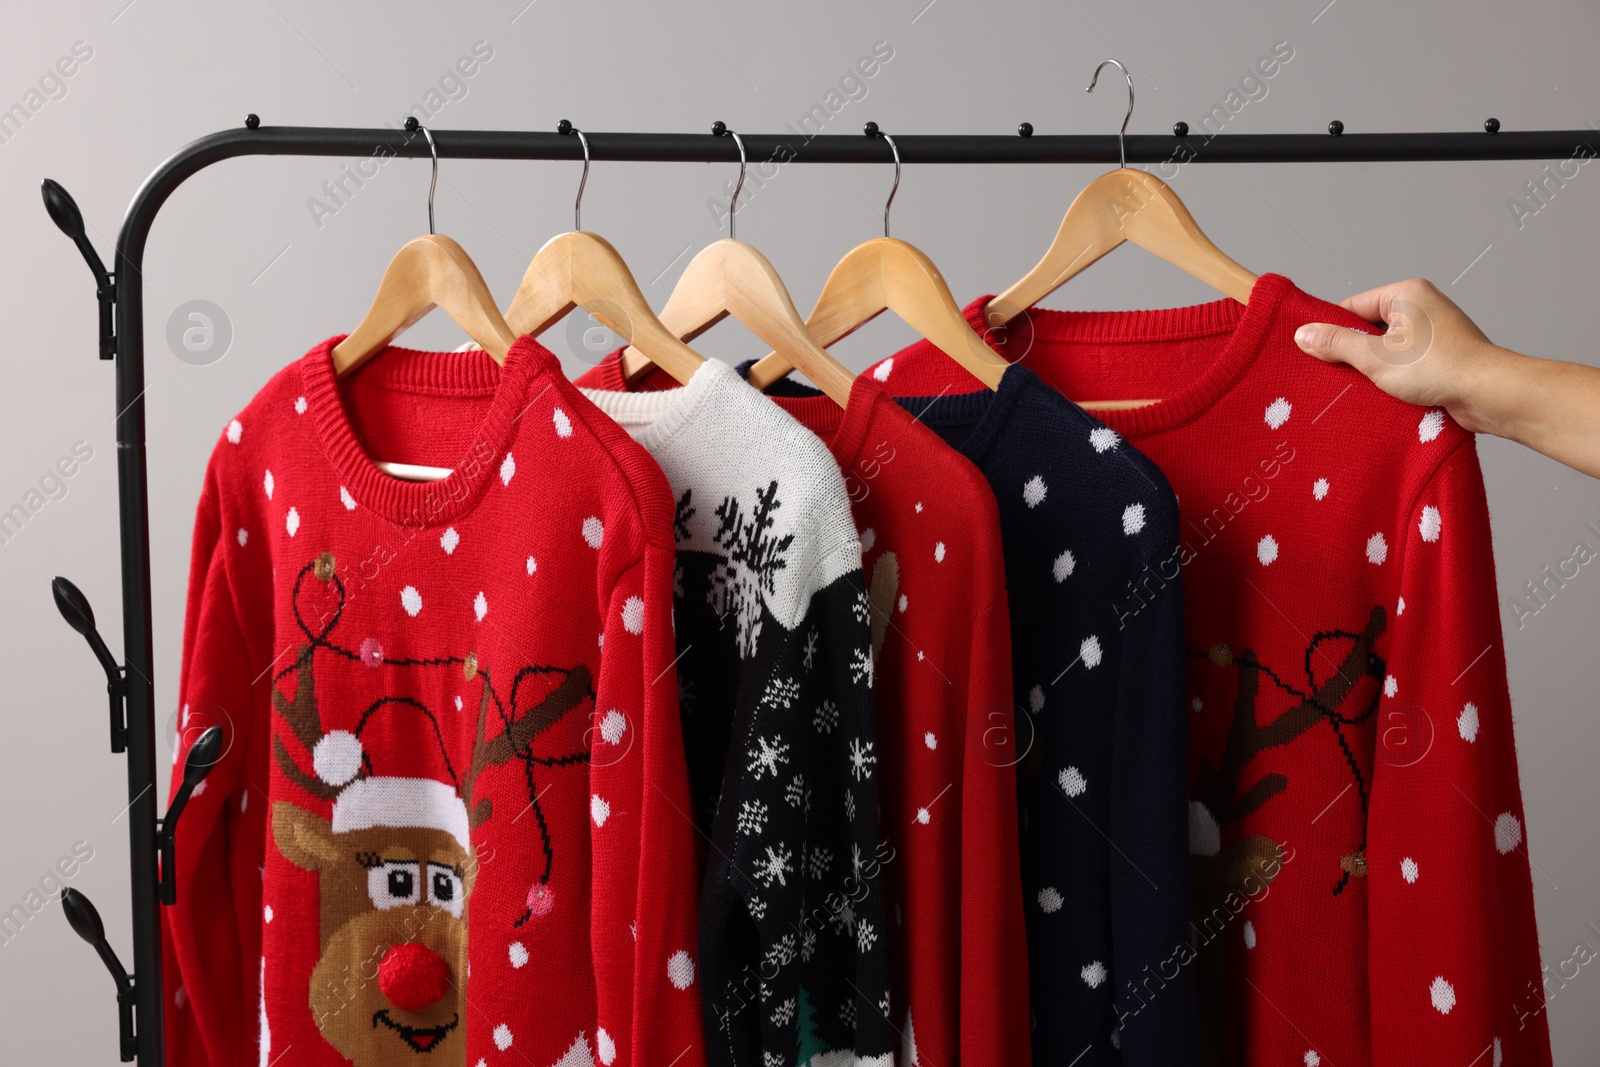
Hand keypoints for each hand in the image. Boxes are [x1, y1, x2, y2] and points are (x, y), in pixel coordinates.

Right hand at [1292, 278, 1499, 433]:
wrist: (1489, 393)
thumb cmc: (1439, 368)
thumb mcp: (1375, 357)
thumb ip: (1336, 344)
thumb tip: (1303, 334)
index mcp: (1406, 293)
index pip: (1353, 307)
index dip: (1332, 331)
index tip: (1315, 354)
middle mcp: (1422, 306)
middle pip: (1369, 327)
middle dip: (1353, 352)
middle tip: (1337, 375)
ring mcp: (1434, 330)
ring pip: (1386, 347)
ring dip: (1373, 368)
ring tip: (1362, 387)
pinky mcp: (1442, 354)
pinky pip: (1405, 361)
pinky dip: (1392, 376)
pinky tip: (1383, 394)